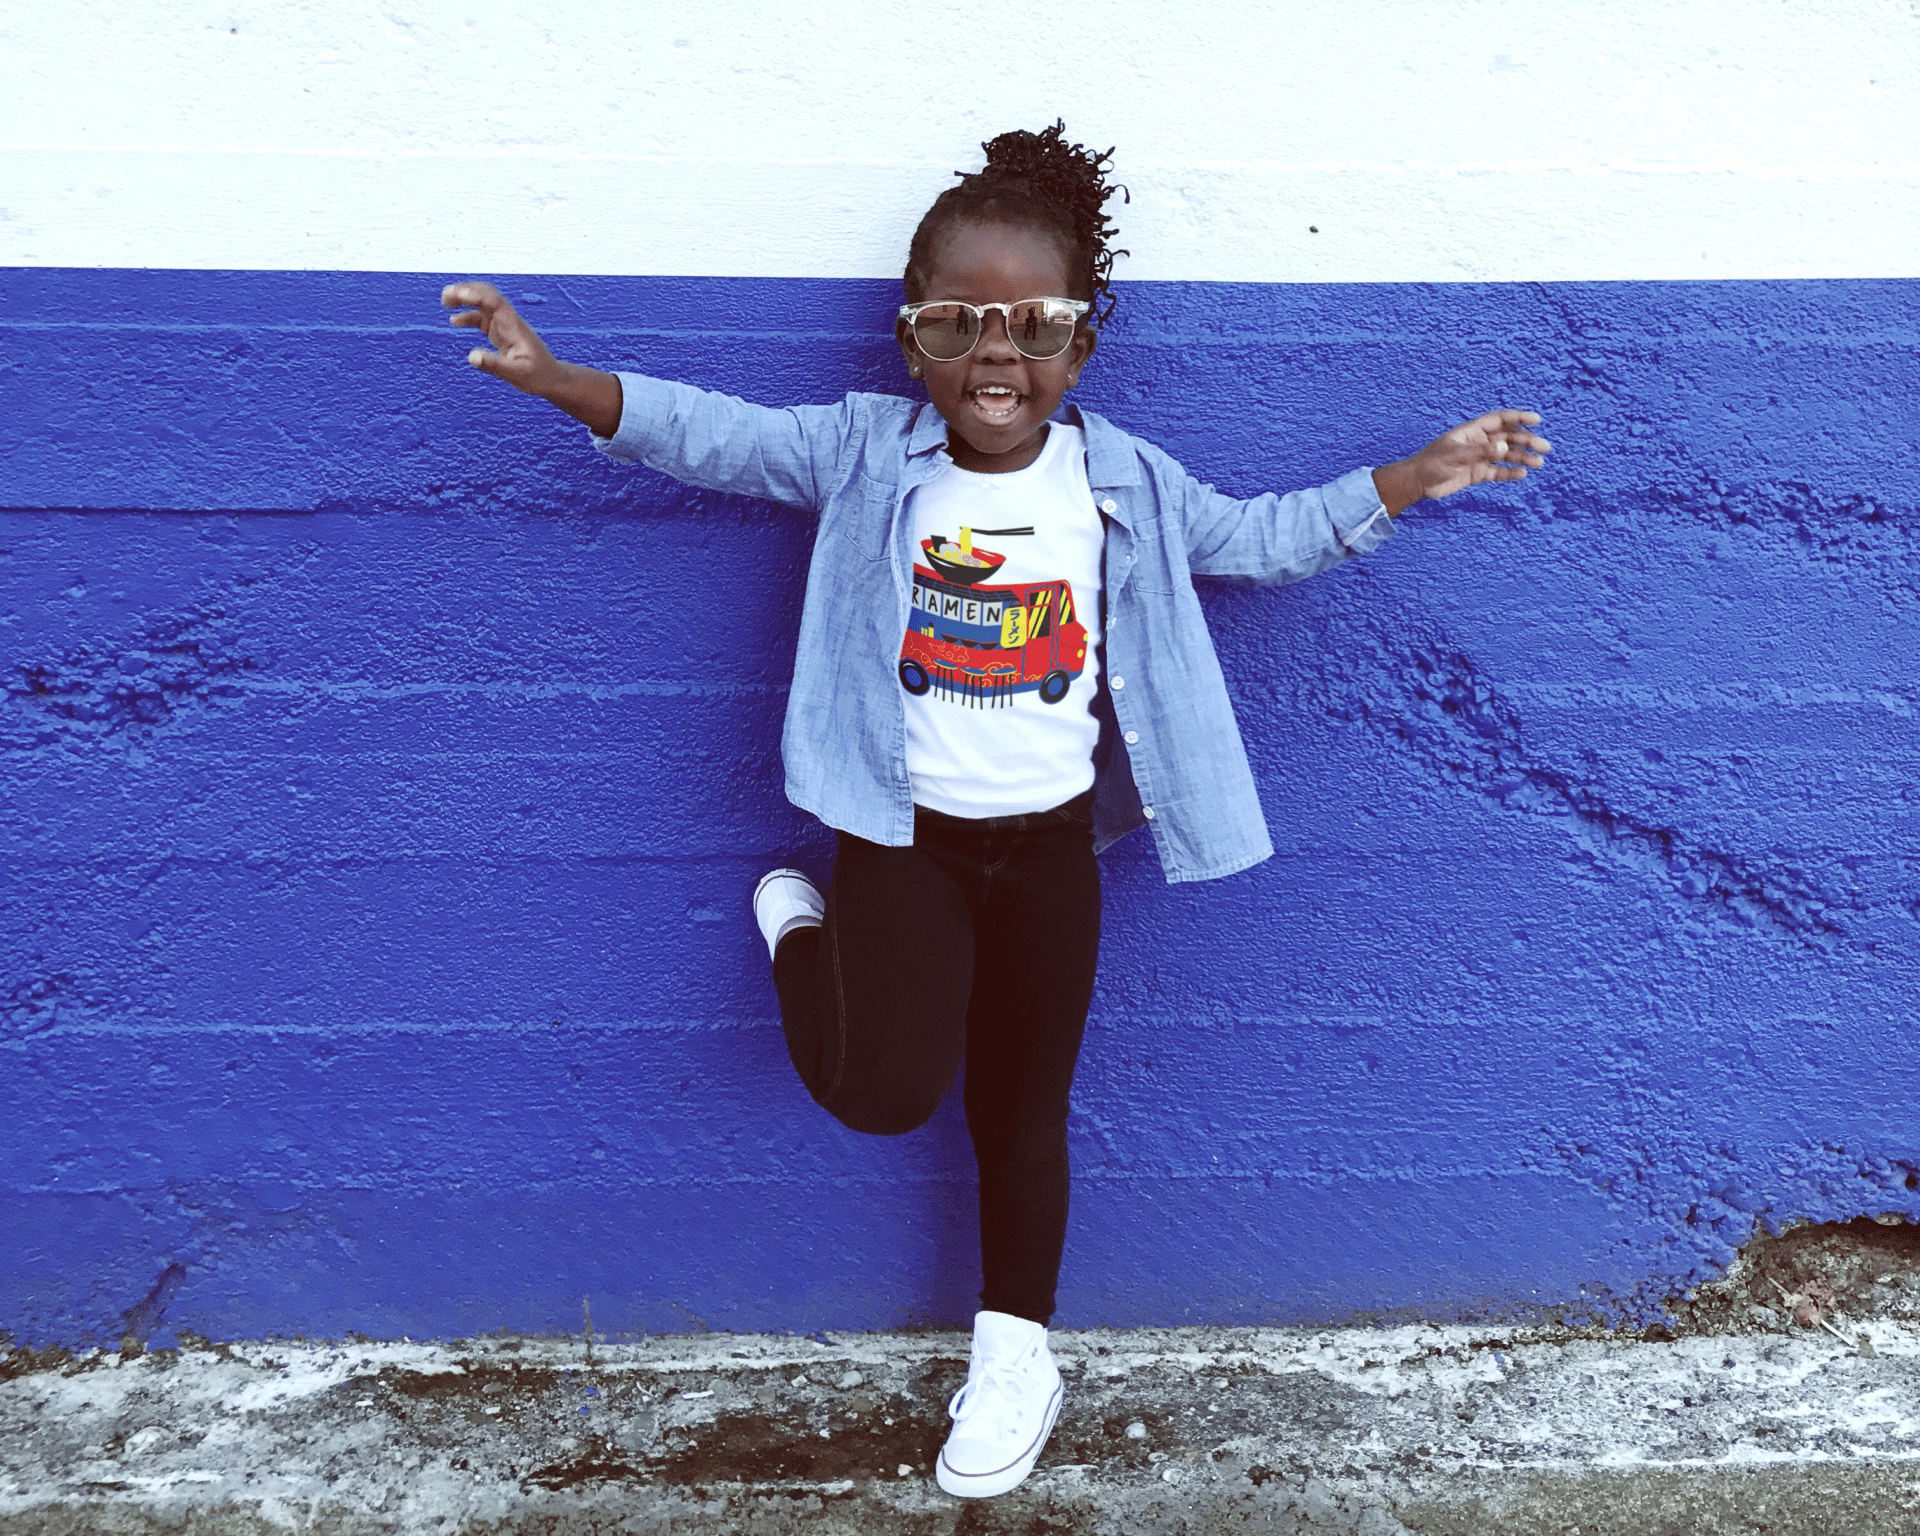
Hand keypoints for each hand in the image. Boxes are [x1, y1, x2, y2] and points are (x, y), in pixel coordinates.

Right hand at [442, 282, 564, 394]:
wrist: (552, 378)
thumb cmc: (538, 376)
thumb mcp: (517, 374)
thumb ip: (494, 365)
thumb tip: (471, 357)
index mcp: (513, 326)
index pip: (494, 301)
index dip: (475, 294)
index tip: (457, 294)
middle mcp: (508, 321)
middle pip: (487, 296)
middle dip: (466, 291)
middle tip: (445, 295)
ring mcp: (505, 326)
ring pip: (483, 304)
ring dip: (465, 300)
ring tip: (445, 301)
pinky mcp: (501, 333)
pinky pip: (482, 319)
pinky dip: (468, 316)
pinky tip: (454, 321)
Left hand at [1372, 411, 1550, 514]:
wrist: (1417, 482)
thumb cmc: (1431, 463)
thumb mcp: (1455, 456)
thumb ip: (1480, 452)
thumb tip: (1503, 448)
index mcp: (1472, 431)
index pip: (1500, 420)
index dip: (1518, 418)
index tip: (1537, 419)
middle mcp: (1478, 442)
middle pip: (1507, 438)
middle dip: (1527, 441)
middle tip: (1544, 448)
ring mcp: (1478, 458)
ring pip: (1505, 455)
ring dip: (1522, 458)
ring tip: (1539, 463)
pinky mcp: (1476, 473)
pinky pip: (1497, 472)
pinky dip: (1509, 473)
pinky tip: (1522, 474)